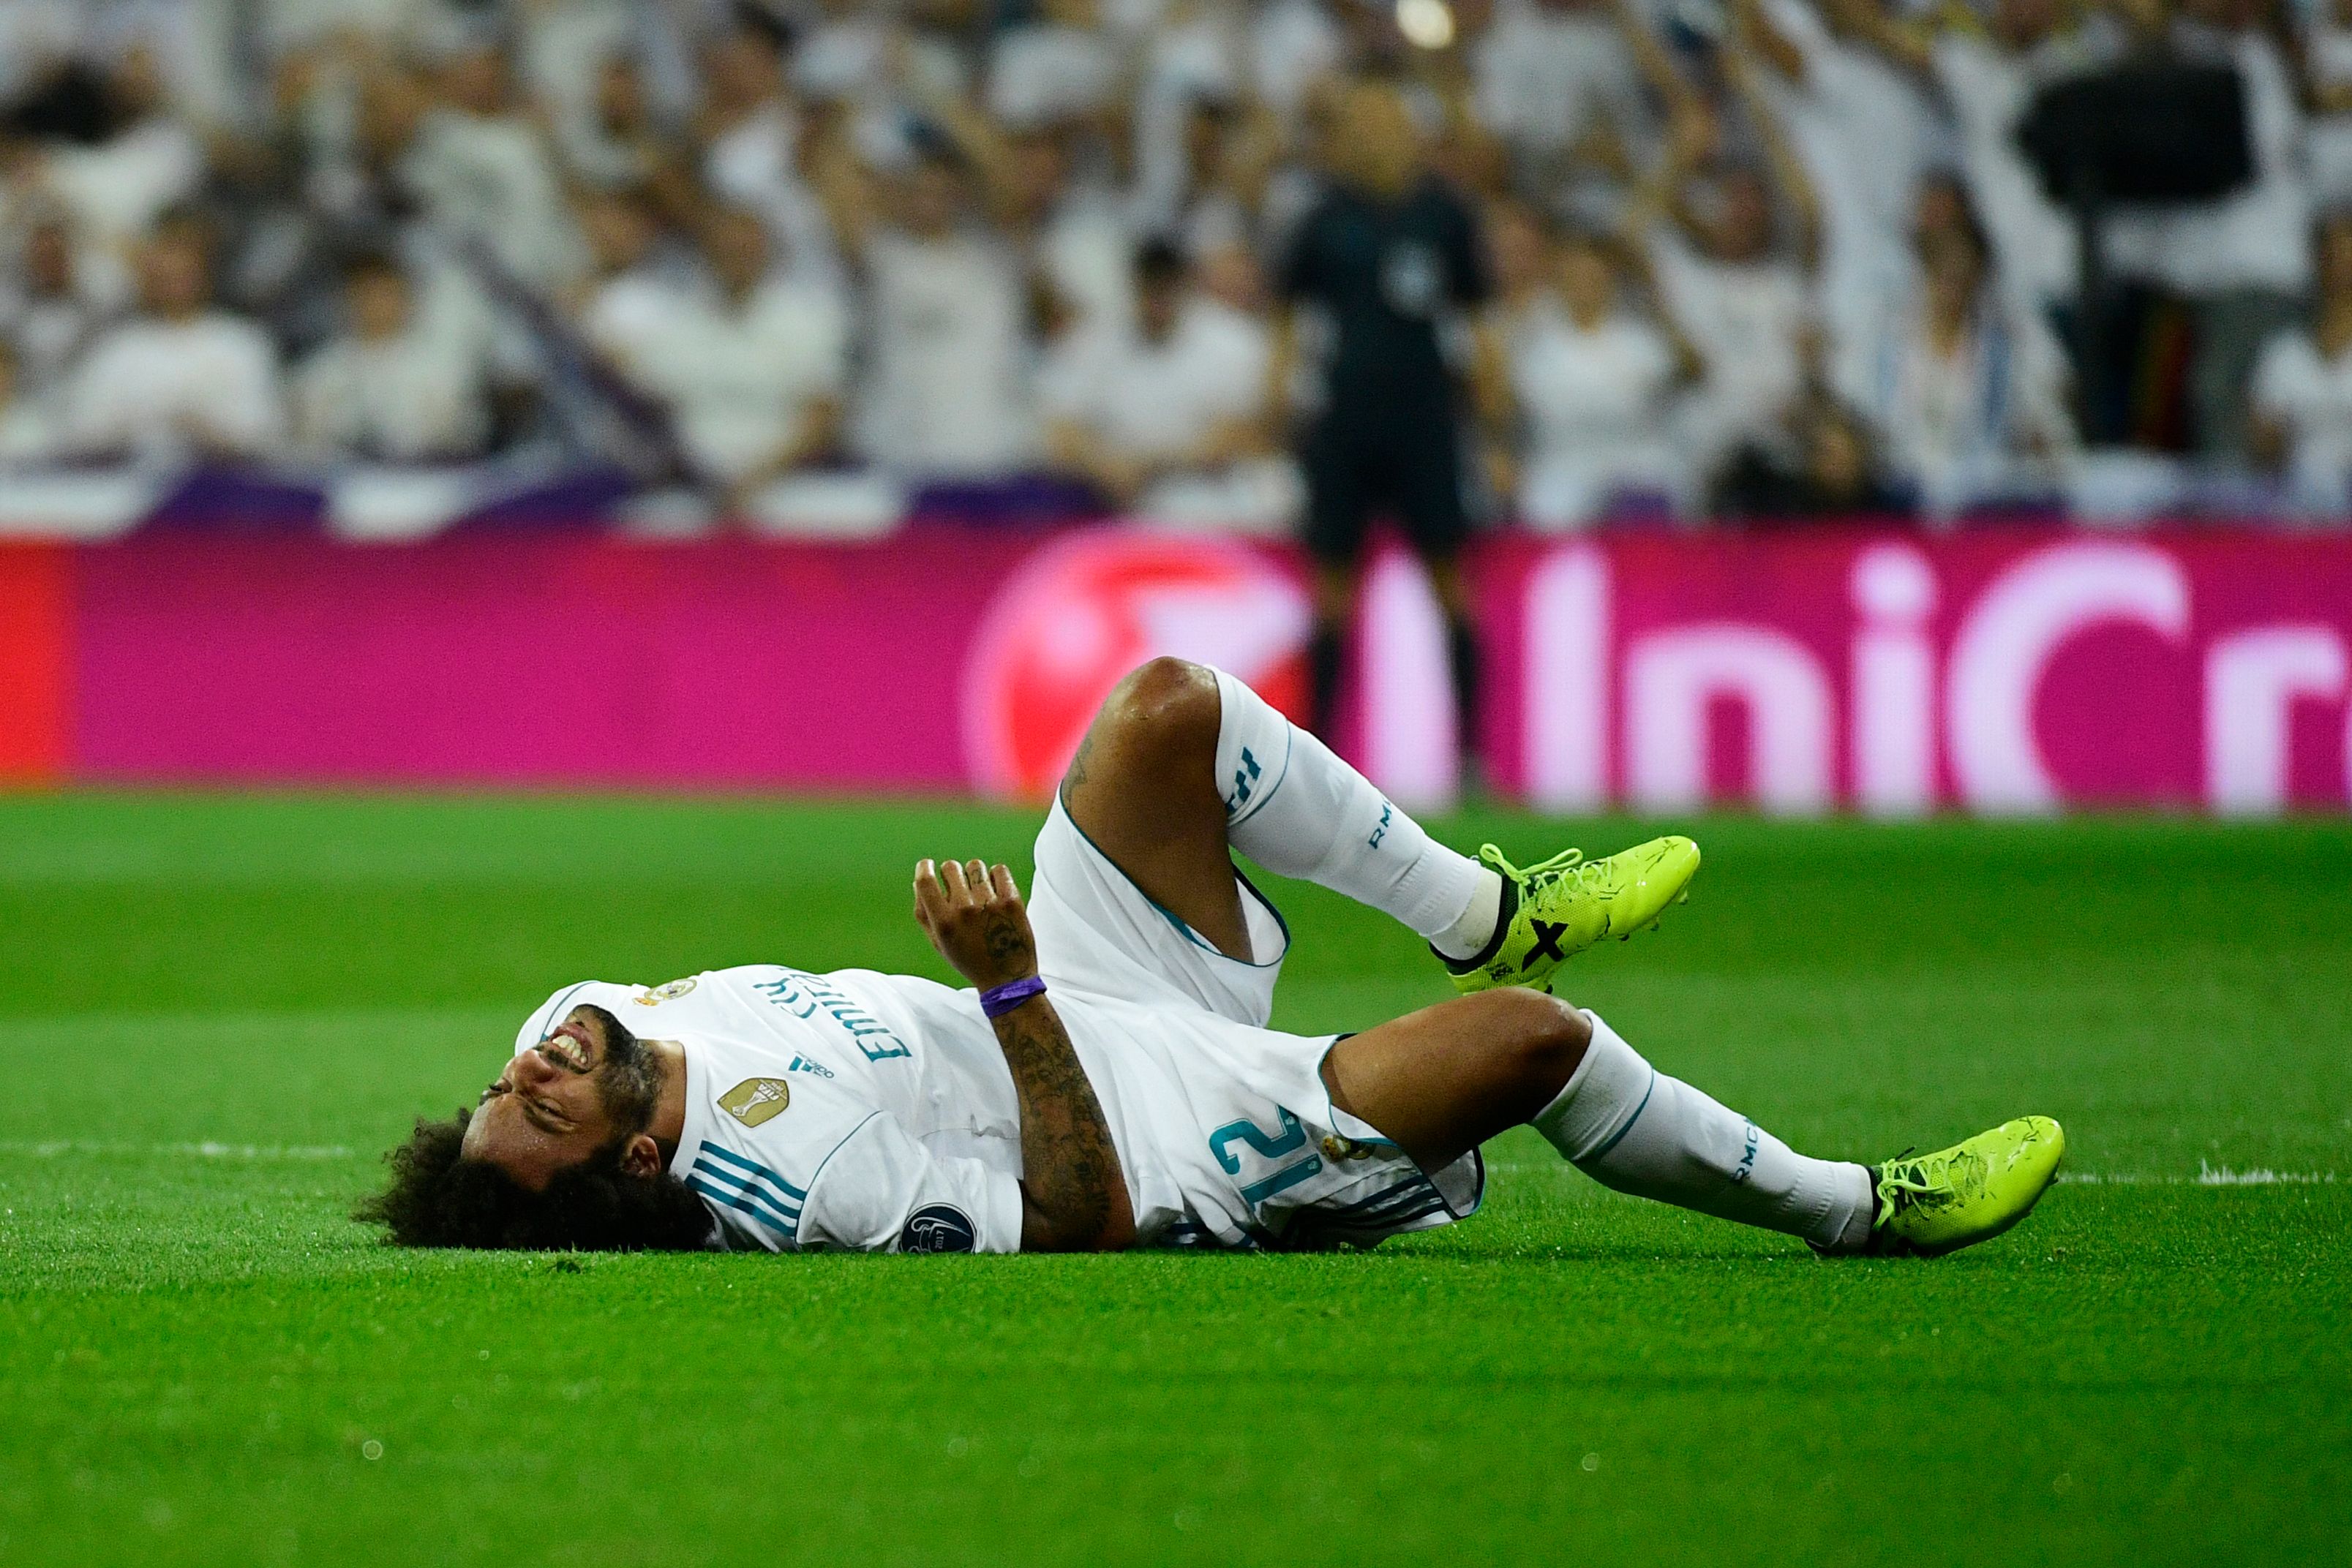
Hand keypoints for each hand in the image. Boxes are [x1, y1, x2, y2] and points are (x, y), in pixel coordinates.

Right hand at [913, 859, 1037, 989]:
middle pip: (950, 867)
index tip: (927, 865)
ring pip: (975, 866)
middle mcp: (965, 910)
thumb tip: (918, 881)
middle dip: (951, 873)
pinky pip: (999, 870)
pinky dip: (996, 876)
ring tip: (980, 892)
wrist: (1006, 979)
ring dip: (974, 875)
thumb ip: (924, 913)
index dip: (924, 867)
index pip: (925, 881)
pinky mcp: (1012, 901)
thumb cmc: (969, 961)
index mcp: (943, 922)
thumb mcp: (939, 943)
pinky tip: (995, 890)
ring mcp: (989, 904)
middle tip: (959, 886)